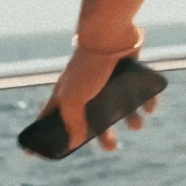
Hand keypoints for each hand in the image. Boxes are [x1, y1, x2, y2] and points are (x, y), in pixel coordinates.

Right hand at [36, 44, 157, 152]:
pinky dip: (147, 100)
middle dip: (102, 136)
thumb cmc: (89, 65)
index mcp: (68, 93)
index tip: (34, 153)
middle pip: (92, 119)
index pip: (50, 117)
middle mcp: (87, 88)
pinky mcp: (128, 69)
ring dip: (130, 119)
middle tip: (111, 147)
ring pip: (119, 105)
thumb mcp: (74, 97)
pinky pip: (139, 89)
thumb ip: (72, 121)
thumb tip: (74, 142)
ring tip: (138, 124)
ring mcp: (108, 78)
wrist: (111, 33)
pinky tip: (150, 107)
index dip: (44, 133)